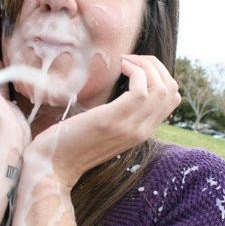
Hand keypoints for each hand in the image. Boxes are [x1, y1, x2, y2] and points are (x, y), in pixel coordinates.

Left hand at [26, 54, 180, 187]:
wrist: (52, 166)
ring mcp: (131, 127)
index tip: (134, 66)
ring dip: (145, 65)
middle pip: (172, 90)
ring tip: (124, 61)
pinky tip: (119, 67)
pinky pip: (141, 90)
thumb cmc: (69, 141)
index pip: (171, 99)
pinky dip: (134, 70)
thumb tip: (121, 85)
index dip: (158, 75)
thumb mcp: (103, 125)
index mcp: (141, 131)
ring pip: (161, 88)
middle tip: (130, 59)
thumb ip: (118, 112)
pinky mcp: (114, 120)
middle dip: (155, 66)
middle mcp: (142, 131)